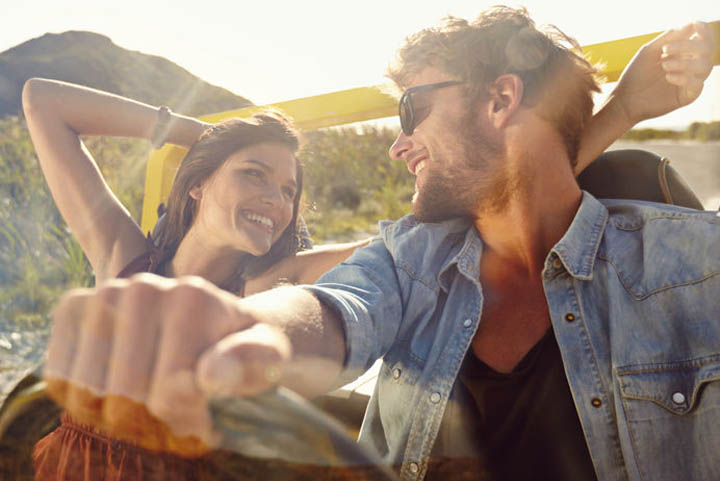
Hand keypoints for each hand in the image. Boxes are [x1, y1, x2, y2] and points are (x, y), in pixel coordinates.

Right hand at [44, 274, 290, 455]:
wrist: (216, 324)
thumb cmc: (245, 350)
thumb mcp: (269, 358)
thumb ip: (256, 363)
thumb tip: (212, 375)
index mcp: (192, 298)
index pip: (167, 395)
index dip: (186, 424)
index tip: (208, 420)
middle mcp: (143, 286)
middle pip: (123, 399)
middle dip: (151, 425)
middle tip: (176, 417)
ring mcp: (104, 293)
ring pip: (87, 396)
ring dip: (117, 418)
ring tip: (151, 406)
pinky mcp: (74, 307)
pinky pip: (59, 379)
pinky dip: (84, 402)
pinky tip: (117, 391)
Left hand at [610, 22, 714, 124]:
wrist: (625, 99)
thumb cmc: (636, 74)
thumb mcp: (649, 51)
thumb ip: (669, 38)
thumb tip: (691, 24)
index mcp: (683, 52)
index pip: (703, 38)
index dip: (704, 30)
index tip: (695, 25)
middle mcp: (690, 64)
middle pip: (707, 49)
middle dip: (689, 45)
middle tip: (665, 50)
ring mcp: (690, 80)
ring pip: (706, 66)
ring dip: (685, 63)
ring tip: (664, 65)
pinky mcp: (687, 96)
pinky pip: (697, 85)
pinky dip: (685, 78)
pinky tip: (668, 77)